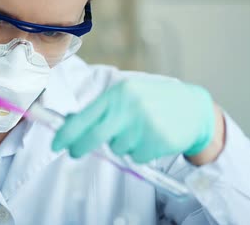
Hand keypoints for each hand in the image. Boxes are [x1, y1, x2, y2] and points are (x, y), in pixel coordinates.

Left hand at [52, 77, 217, 163]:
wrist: (193, 108)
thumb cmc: (154, 101)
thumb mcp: (129, 94)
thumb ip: (105, 109)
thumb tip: (73, 126)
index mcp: (119, 93)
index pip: (85, 115)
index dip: (67, 132)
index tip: (57, 143)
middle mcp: (130, 107)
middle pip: (94, 136)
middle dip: (80, 147)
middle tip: (75, 152)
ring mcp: (144, 125)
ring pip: (117, 148)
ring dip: (123, 145)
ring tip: (140, 131)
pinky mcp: (157, 141)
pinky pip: (136, 156)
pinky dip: (141, 152)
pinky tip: (153, 138)